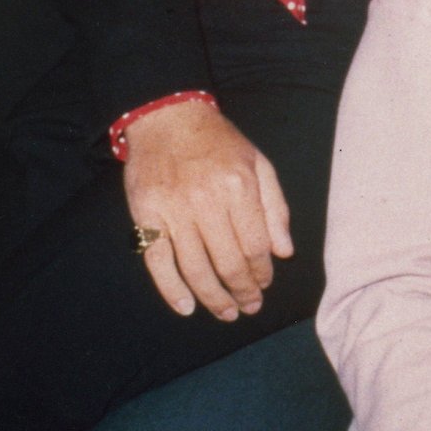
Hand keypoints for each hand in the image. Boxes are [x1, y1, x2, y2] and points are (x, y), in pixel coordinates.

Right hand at [124, 99, 290, 319]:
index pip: (255, 245)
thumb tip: (284, 252)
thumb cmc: (219, 142)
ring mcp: (173, 210)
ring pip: (195, 268)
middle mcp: (206, 200)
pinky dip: (171, 289)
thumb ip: (275, 208)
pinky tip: (187, 306)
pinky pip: (158, 261)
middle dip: (242, 291)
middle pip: (228, 261)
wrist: (167, 118)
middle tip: (249, 307)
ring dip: (213, 297)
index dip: (262, 271)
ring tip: (226, 312)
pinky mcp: (146, 215)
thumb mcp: (259, 164)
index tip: (264, 284)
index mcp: (238, 187)